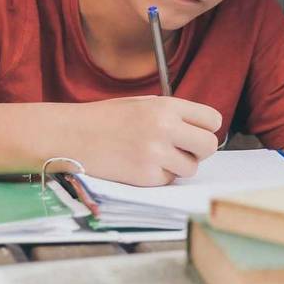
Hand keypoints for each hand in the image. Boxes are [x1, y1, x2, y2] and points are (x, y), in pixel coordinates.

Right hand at [57, 96, 221, 186]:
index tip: (196, 133)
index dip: (206, 128)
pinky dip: (159, 176)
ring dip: (178, 166)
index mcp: (166, 106)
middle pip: (209, 146)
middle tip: (184, 150)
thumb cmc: (105, 119)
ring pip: (191, 168)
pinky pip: (168, 180)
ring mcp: (155, 154)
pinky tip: (140, 165)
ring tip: (156, 157)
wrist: (71, 135)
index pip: (212, 119)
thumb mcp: (142, 103)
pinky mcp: (145, 177)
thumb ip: (173, 114)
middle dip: (200, 151)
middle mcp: (164, 128)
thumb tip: (201, 129)